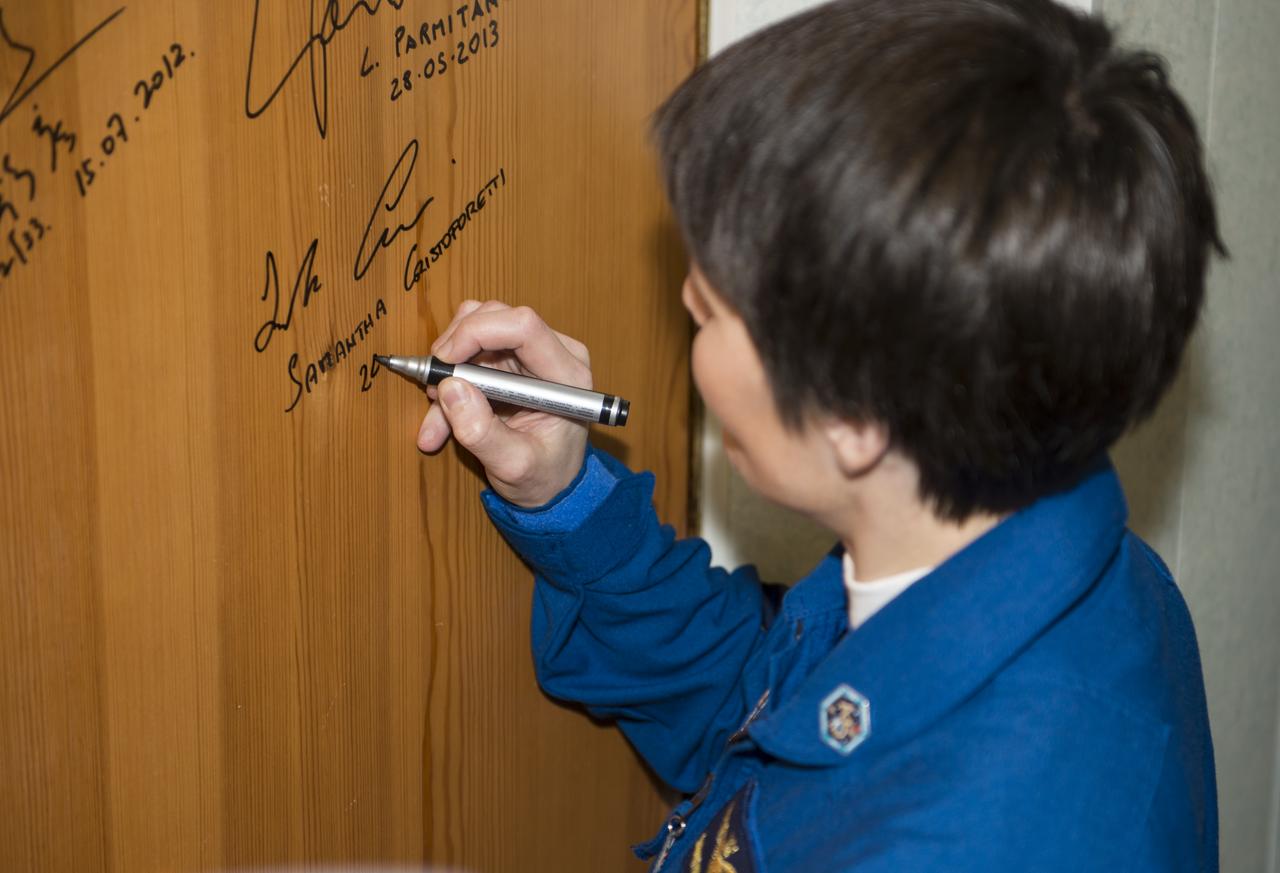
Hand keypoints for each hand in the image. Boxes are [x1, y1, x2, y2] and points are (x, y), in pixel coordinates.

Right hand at [417, 301, 592, 507]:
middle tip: (433, 390)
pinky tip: (439, 416)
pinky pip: (469, 349)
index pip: (523, 326)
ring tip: (437, 409)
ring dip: (447, 365)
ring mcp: (532, 353)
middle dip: (454, 349)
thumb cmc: (544, 476)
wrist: (550, 484)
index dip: (476, 333)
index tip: (444, 363)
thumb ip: (482, 433)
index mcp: (568, 376)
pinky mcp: (512, 359)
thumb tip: (450, 389)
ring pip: (476, 326)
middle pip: (494, 317)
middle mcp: (554, 353)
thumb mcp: (513, 466)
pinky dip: (448, 379)